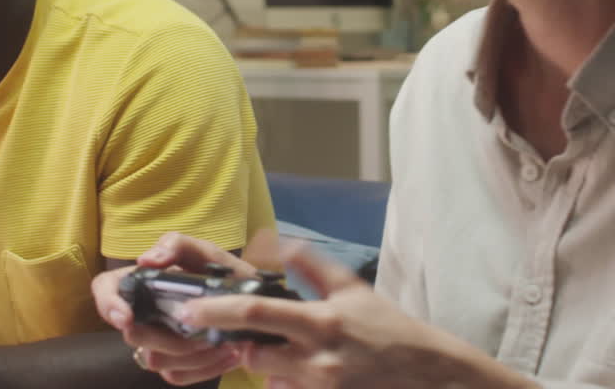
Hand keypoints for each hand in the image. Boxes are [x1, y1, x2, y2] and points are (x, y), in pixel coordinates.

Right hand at [92, 230, 277, 385]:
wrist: (254, 300)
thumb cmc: (225, 272)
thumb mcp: (206, 252)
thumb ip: (177, 245)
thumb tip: (145, 259)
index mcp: (144, 282)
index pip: (106, 289)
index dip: (108, 304)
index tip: (127, 317)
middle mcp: (145, 313)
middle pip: (132, 335)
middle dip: (165, 335)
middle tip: (201, 330)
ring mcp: (158, 341)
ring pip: (154, 360)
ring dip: (189, 353)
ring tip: (220, 340)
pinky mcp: (176, 362)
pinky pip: (176, 375)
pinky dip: (204, 368)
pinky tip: (228, 354)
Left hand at [181, 243, 495, 388]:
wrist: (424, 373)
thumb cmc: (386, 328)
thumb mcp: (351, 289)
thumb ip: (311, 265)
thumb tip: (278, 241)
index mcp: (320, 322)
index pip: (257, 314)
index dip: (217, 311)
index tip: (189, 310)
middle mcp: (317, 359)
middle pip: (252, 354)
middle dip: (240, 345)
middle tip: (239, 335)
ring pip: (266, 378)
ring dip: (264, 365)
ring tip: (285, 352)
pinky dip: (283, 384)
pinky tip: (298, 372)